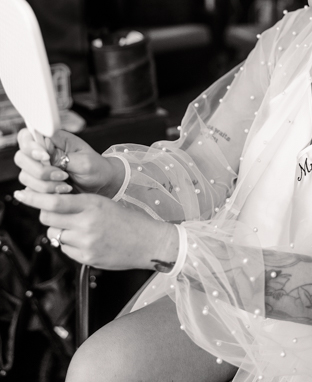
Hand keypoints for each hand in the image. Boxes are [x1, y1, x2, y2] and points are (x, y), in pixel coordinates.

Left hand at [13, 189, 178, 270]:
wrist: (148, 241)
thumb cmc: (129, 219)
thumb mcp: (105, 203)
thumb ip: (81, 204)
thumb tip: (55, 204)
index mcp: (92, 204)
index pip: (54, 201)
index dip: (34, 198)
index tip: (21, 194)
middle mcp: (87, 223)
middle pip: (49, 219)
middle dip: (48, 215)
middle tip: (57, 213)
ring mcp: (86, 243)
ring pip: (56, 235)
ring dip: (61, 231)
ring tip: (80, 229)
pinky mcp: (87, 258)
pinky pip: (66, 250)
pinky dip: (71, 245)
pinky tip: (88, 241)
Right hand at [15, 128, 123, 197]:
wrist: (100, 185)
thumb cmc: (95, 168)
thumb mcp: (85, 160)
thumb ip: (64, 157)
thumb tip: (46, 155)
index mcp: (52, 140)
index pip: (26, 136)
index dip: (30, 146)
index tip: (45, 156)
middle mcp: (41, 154)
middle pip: (21, 158)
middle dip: (39, 170)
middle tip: (62, 175)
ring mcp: (38, 170)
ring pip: (25, 177)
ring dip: (45, 184)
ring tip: (66, 185)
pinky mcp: (38, 186)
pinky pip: (30, 191)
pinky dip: (45, 194)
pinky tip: (62, 192)